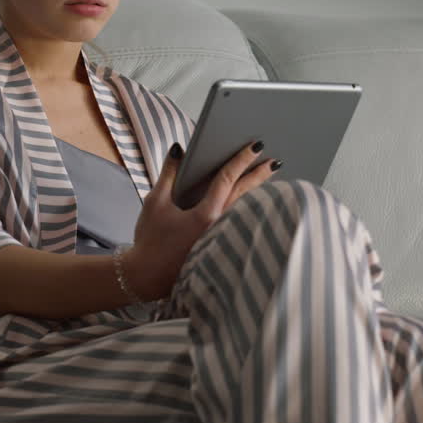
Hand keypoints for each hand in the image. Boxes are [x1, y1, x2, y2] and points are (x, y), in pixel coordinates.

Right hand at [126, 141, 280, 300]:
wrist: (146, 277)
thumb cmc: (150, 239)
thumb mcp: (155, 202)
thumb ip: (169, 173)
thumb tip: (178, 149)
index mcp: (205, 214)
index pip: (227, 179)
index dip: (241, 159)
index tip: (255, 145)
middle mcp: (219, 227)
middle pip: (245, 195)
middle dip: (260, 175)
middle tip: (275, 161)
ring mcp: (221, 240)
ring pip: (245, 211)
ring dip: (258, 194)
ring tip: (269, 181)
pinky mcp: (218, 250)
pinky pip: (238, 225)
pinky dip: (248, 211)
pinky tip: (254, 206)